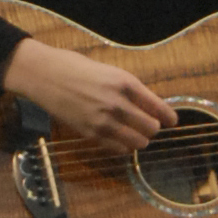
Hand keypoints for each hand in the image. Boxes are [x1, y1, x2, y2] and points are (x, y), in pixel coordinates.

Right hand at [1, 37, 176, 152]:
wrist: (45, 75)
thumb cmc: (76, 68)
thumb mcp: (110, 71)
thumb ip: (130, 90)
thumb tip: (150, 106)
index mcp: (125, 83)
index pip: (158, 107)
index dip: (168, 117)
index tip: (172, 121)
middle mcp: (117, 103)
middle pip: (151, 128)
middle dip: (152, 128)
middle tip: (148, 125)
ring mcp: (104, 121)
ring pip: (138, 142)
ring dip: (140, 139)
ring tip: (134, 133)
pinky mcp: (91, 134)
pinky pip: (119, 149)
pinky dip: (124, 146)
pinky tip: (119, 138)